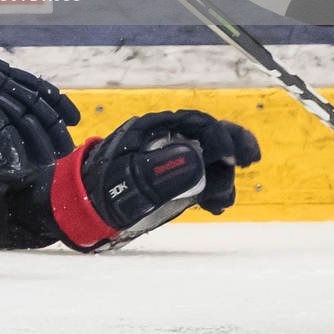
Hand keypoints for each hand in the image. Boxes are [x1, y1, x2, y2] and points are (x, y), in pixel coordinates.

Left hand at [48, 110, 261, 249]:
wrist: (82, 210)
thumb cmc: (100, 189)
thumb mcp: (129, 180)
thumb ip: (161, 170)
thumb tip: (196, 158)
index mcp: (154, 131)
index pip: (195, 123)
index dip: (218, 136)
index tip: (230, 157)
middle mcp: (168, 144)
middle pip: (210, 137)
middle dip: (233, 145)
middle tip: (251, 158)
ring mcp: (173, 165)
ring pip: (211, 163)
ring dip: (223, 178)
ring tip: (219, 202)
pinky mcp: (176, 185)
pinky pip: (205, 182)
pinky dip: (216, 192)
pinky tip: (216, 207)